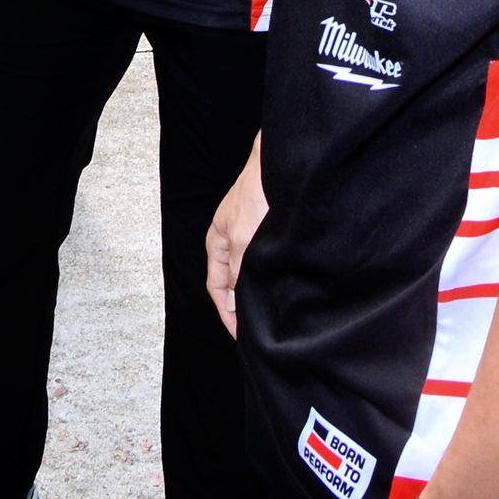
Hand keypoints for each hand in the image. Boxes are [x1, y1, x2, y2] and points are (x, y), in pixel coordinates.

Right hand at [207, 141, 266, 336]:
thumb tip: (235, 302)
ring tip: (270, 314)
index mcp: (217, 243)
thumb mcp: (243, 237)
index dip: (226, 313)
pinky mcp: (269, 232)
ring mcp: (249, 236)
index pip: (217, 288)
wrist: (282, 164)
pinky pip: (264, 263)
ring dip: (257, 293)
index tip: (240, 335)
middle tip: (256, 330)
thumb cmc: (256, 193)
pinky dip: (269, 278)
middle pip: (232, 283)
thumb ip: (238, 270)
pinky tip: (281, 287)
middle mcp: (231, 242)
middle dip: (241, 307)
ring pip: (250, 274)